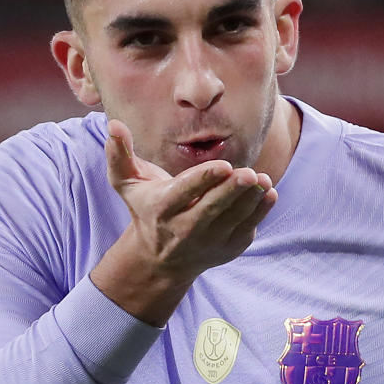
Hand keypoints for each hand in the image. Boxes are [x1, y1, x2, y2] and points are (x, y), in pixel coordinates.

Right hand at [90, 119, 276, 324]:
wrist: (160, 259)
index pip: (184, 193)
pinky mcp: (228, 248)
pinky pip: (247, 228)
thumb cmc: (145, 208)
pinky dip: (260, 212)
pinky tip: (269, 192)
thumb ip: (119, 154)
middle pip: (211, 209)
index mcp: (161, 209)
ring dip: (250, 199)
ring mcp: (209, 242)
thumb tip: (114, 124)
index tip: (223, 165)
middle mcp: (184, 230)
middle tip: (249, 173)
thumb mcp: (127, 183)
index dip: (204, 179)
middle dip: (231, 191)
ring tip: (262, 179)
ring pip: (233, 219)